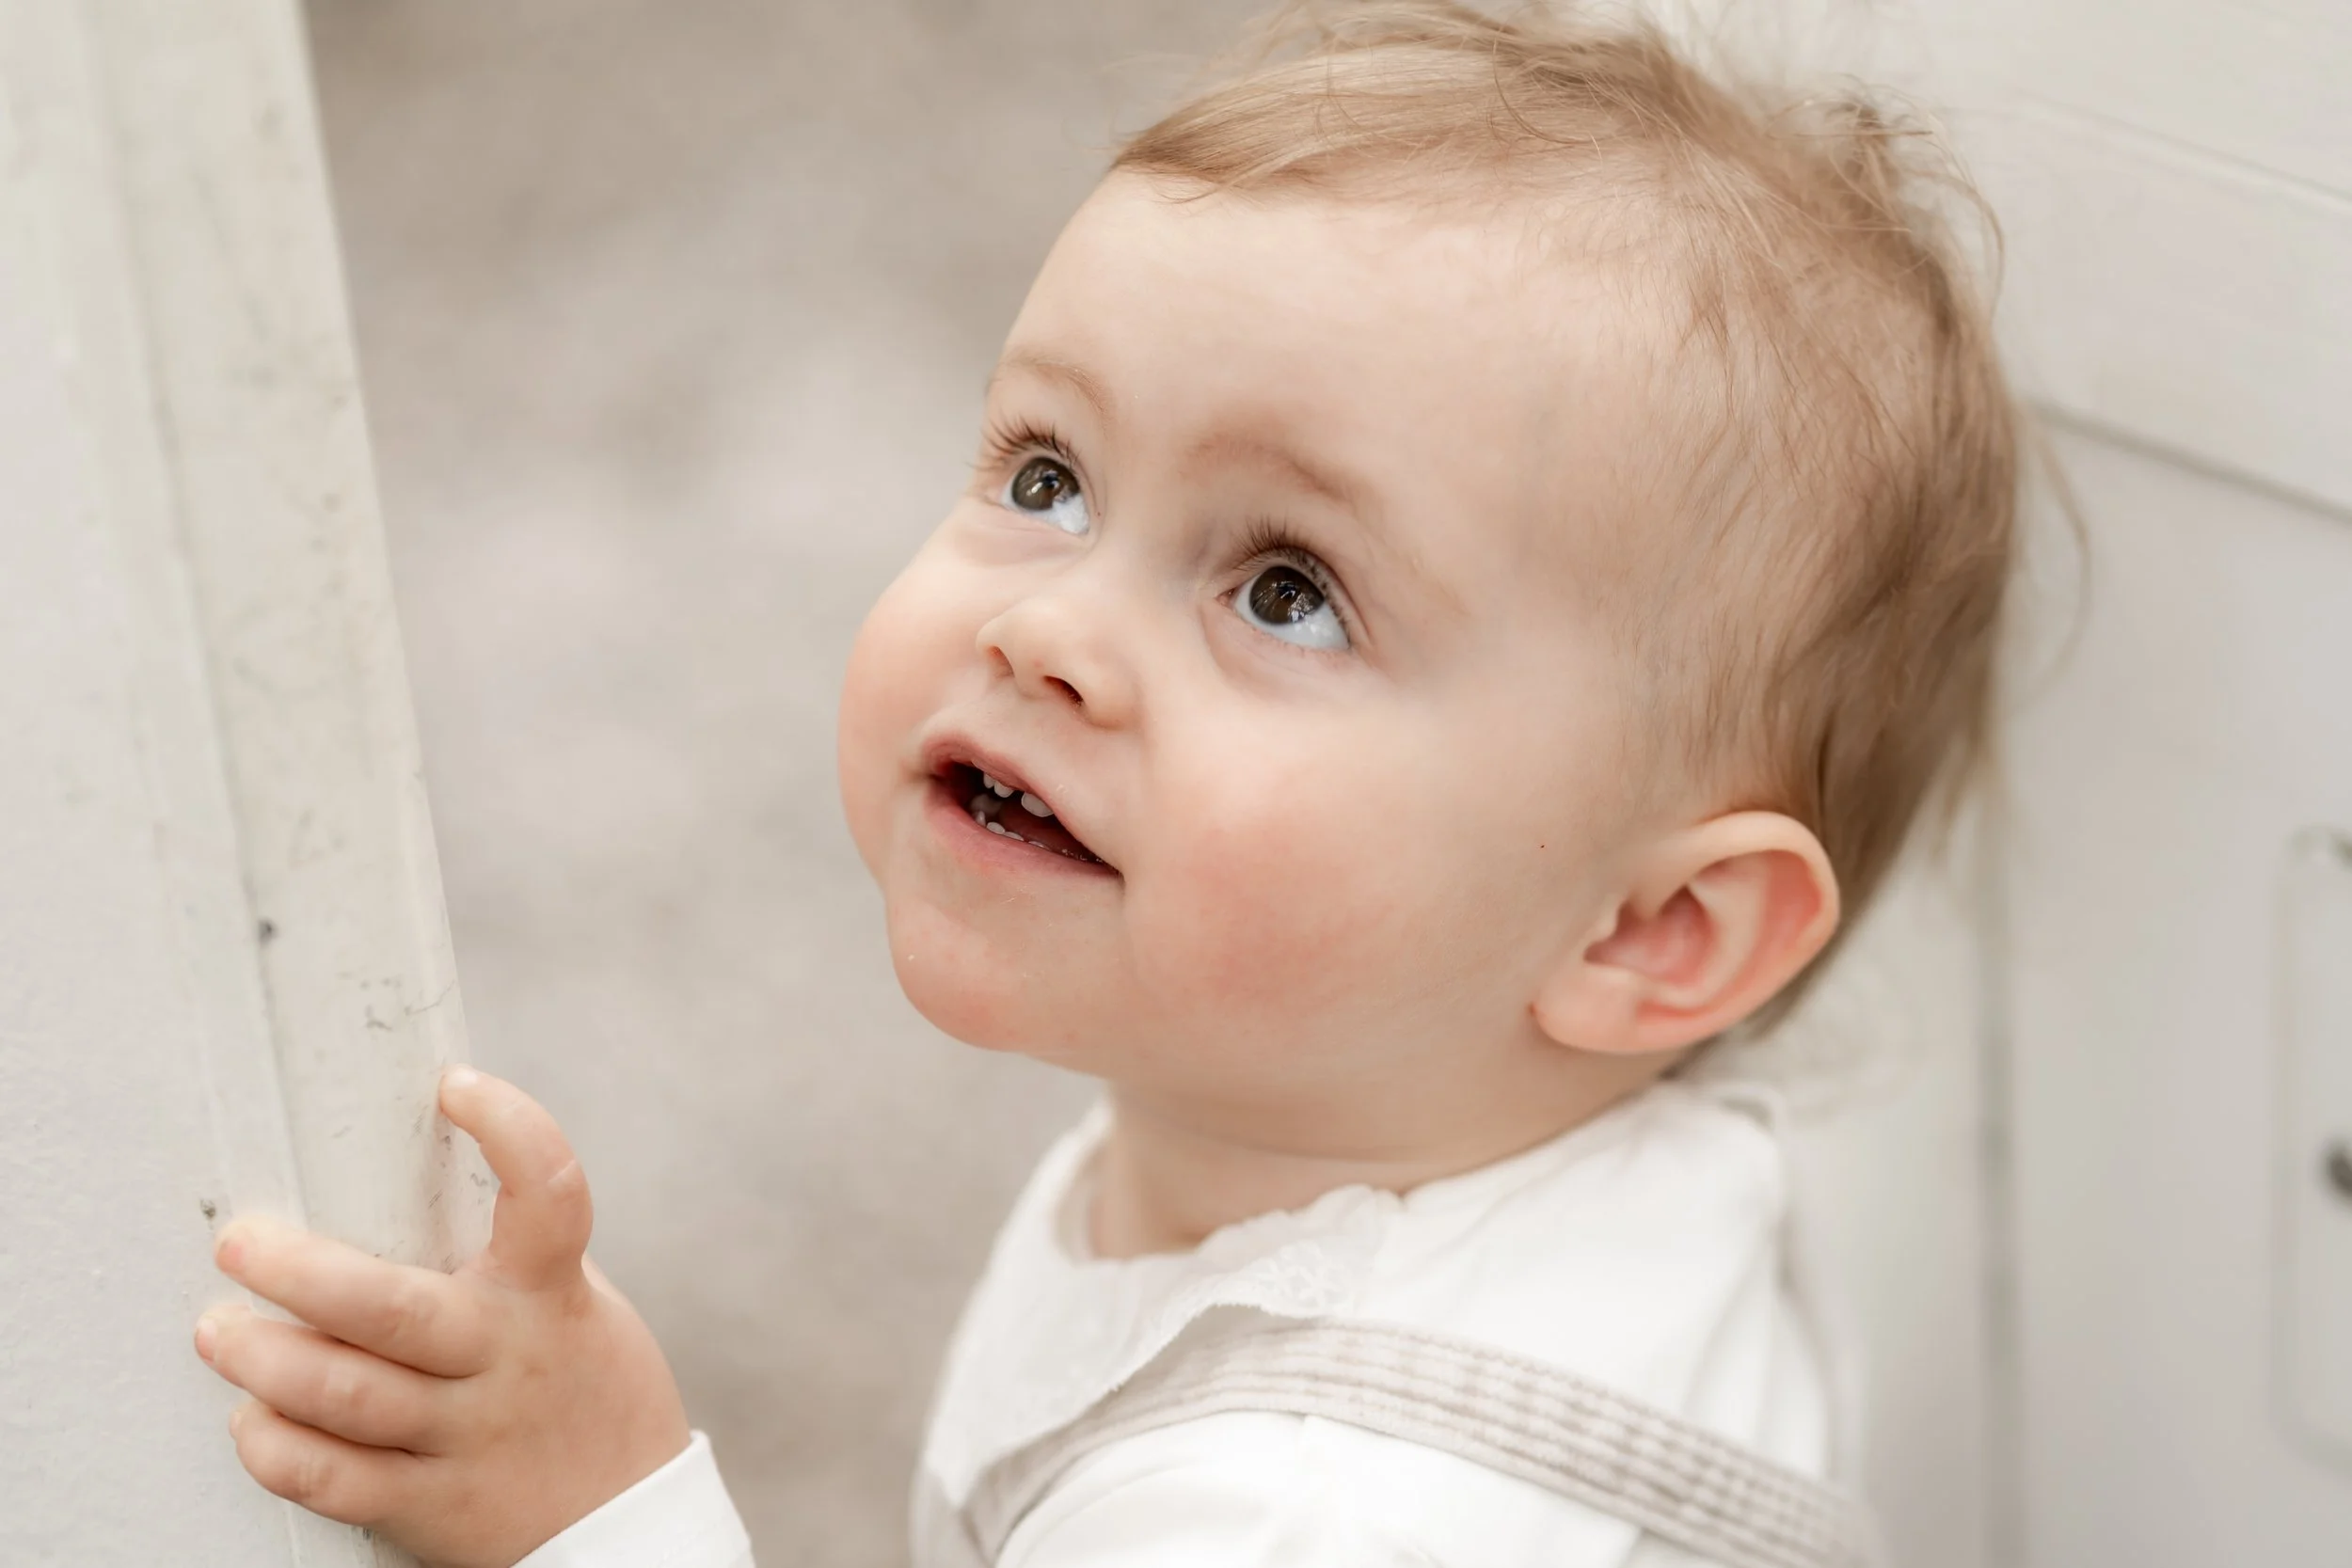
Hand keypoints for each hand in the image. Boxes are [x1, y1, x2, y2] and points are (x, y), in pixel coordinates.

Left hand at [194, 1067, 691, 1567]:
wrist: (630, 1523)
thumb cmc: (580, 1386)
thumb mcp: (572, 1306)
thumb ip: (505, 1256)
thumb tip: (402, 1171)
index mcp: (551, 1293)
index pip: (550, 1193)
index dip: (511, 1127)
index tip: (456, 1088)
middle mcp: (508, 1358)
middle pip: (393, 1309)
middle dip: (300, 1273)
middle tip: (239, 1244)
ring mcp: (469, 1435)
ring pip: (347, 1394)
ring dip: (265, 1360)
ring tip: (218, 1331)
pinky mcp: (432, 1505)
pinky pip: (334, 1479)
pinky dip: (277, 1449)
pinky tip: (252, 1420)